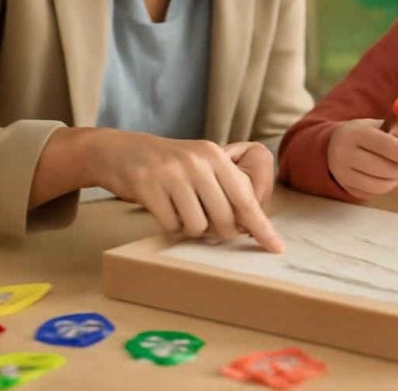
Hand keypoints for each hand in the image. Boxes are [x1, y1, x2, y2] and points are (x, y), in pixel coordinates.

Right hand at [92, 130, 283, 252]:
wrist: (121, 152)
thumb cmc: (170, 165)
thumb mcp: (202, 165)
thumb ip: (227, 189)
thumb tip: (251, 226)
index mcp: (215, 156)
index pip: (245, 199)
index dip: (261, 227)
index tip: (276, 247)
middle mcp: (196, 162)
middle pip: (224, 220)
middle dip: (219, 231)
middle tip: (204, 218)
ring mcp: (171, 174)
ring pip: (197, 227)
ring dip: (190, 228)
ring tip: (179, 208)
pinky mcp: (148, 187)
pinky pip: (171, 226)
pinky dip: (170, 226)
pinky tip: (163, 208)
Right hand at [327, 110, 397, 200]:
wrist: (335, 148)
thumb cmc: (364, 135)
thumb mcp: (378, 124)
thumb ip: (397, 118)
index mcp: (354, 134)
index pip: (382, 144)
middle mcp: (345, 155)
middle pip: (384, 168)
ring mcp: (344, 175)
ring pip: (382, 185)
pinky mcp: (348, 189)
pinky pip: (376, 194)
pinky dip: (388, 186)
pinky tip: (388, 176)